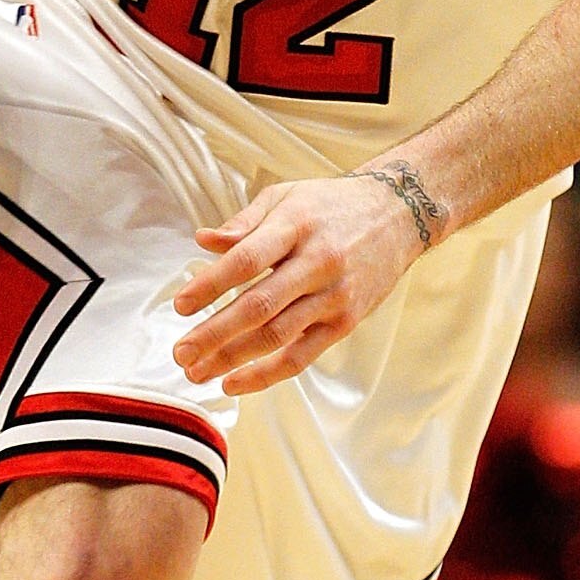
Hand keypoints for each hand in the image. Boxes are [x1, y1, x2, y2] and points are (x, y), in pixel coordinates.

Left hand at [172, 173, 428, 395]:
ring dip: (233, 358)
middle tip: (181, 353)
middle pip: (259, 305)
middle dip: (214, 333)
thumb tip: (202, 241)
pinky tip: (235, 382)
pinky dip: (267, 374)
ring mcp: (335, 295)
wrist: (400, 214)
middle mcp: (318, 263)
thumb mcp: (286, 197)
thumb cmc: (331, 205)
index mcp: (296, 226)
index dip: (210, 285)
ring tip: (197, 371)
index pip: (246, 260)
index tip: (179, 305)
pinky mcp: (346, 321)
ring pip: (278, 336)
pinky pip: (302, 355)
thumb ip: (244, 222)